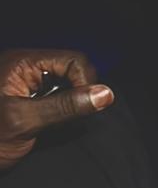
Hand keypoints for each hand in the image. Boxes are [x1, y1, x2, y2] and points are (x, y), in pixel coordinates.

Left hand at [0, 49, 114, 171]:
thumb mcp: (24, 122)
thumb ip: (65, 106)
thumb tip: (105, 95)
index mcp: (21, 63)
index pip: (73, 60)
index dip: (85, 83)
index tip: (82, 108)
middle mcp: (25, 68)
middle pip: (72, 70)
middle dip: (76, 94)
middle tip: (60, 119)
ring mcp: (25, 83)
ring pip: (66, 86)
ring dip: (67, 106)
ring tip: (48, 125)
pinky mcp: (27, 99)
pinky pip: (56, 98)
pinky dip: (59, 113)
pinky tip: (45, 127)